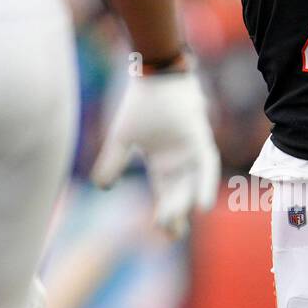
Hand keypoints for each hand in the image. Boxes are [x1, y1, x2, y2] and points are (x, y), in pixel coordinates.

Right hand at [91, 67, 220, 237]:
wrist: (153, 73)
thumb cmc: (141, 103)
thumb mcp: (122, 138)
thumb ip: (112, 162)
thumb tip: (101, 187)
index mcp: (162, 160)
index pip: (165, 191)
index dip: (164, 211)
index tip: (160, 231)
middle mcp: (179, 158)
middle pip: (178, 191)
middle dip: (175, 213)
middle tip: (170, 234)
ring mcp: (190, 149)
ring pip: (190, 183)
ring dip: (185, 202)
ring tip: (179, 224)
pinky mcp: (199, 138)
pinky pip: (206, 166)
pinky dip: (204, 184)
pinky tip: (202, 206)